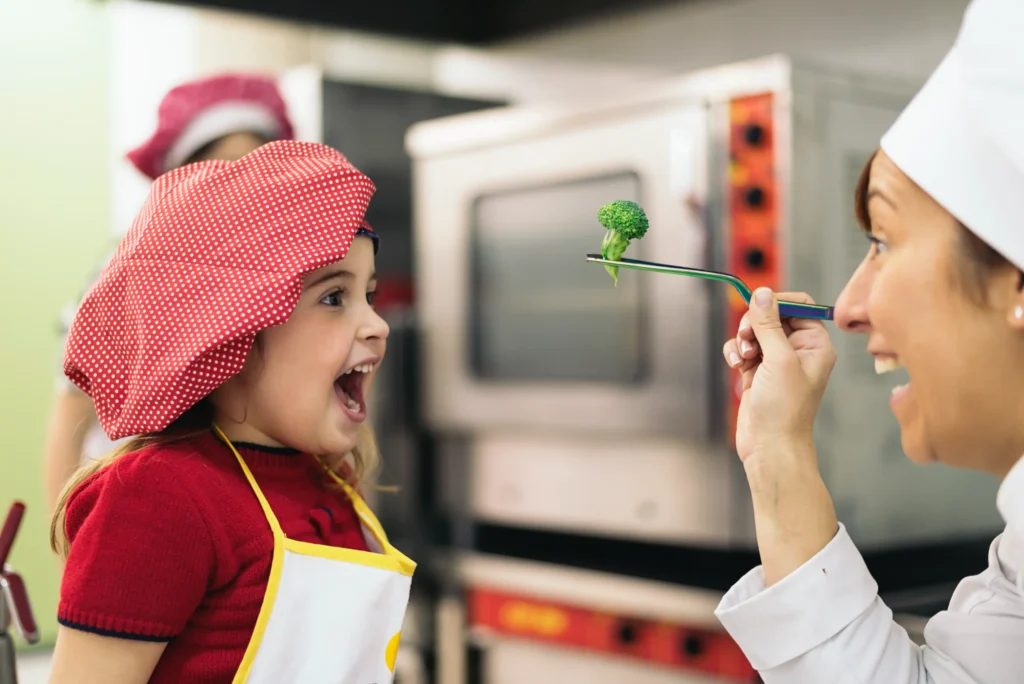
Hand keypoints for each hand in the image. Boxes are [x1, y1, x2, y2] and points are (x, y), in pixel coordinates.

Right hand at [723, 289, 835, 462]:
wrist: (770, 445)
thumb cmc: (784, 409)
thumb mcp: (778, 360)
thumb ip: (769, 324)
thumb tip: (761, 294)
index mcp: (815, 344)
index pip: (799, 305)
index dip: (776, 301)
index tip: (757, 305)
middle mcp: (798, 349)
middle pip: (771, 315)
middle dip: (754, 323)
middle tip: (747, 337)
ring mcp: (776, 360)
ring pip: (753, 331)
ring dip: (742, 339)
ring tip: (744, 358)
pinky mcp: (758, 371)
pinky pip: (742, 348)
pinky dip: (736, 352)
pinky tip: (737, 366)